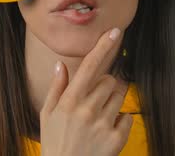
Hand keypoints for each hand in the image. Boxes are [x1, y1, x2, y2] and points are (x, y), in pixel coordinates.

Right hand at [40, 27, 132, 155]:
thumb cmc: (55, 143)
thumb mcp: (47, 115)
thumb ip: (56, 88)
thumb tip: (61, 64)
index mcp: (70, 101)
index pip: (89, 67)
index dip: (103, 47)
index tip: (114, 32)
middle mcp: (87, 110)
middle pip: (110, 80)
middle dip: (106, 85)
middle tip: (96, 99)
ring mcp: (103, 125)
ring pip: (120, 96)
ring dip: (114, 100)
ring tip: (100, 115)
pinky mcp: (116, 139)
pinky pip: (127, 116)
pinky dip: (121, 120)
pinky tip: (106, 130)